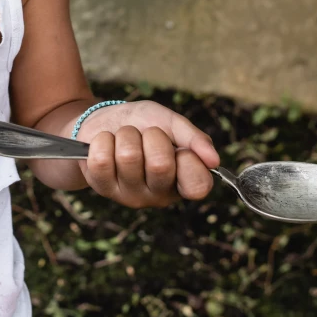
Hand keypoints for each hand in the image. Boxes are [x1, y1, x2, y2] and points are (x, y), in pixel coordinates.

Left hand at [76, 101, 220, 207]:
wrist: (104, 120)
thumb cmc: (142, 124)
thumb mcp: (170, 122)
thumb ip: (194, 138)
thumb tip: (214, 161)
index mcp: (183, 181)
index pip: (198, 186)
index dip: (188, 159)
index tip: (179, 147)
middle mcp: (159, 195)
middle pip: (160, 165)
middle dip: (152, 136)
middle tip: (146, 135)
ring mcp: (130, 196)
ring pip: (128, 157)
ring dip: (126, 135)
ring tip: (126, 138)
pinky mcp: (103, 189)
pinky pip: (102, 159)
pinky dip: (104, 141)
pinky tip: (108, 145)